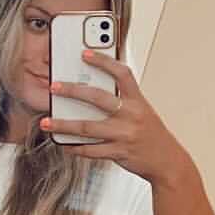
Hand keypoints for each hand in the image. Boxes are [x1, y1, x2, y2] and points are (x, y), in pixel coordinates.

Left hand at [42, 52, 196, 189]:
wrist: (168, 162)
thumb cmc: (151, 134)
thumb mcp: (142, 111)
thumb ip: (122, 100)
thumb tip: (92, 89)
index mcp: (138, 101)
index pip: (122, 74)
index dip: (104, 61)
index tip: (85, 53)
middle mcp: (131, 115)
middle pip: (98, 98)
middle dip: (72, 91)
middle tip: (54, 87)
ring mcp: (124, 135)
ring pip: (87, 128)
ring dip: (63, 124)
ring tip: (46, 121)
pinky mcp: (119, 153)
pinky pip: (91, 150)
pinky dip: (74, 147)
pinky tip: (64, 144)